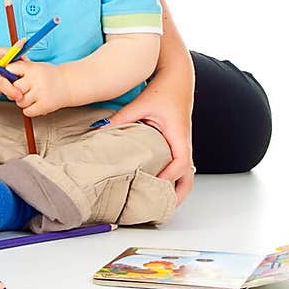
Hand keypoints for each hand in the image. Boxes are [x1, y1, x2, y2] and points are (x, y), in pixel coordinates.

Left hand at [8, 59, 70, 116]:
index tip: (11, 78)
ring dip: (23, 101)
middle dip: (15, 91)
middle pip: (14, 88)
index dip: (9, 74)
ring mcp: (40, 93)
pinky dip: (29, 110)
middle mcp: (36, 80)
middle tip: (22, 90)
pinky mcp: (44, 105)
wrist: (69, 84)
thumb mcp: (35, 66)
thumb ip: (20, 69)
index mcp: (33, 68)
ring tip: (32, 97)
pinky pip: (27, 111)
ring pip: (20, 102)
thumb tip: (1, 72)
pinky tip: (35, 104)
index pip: (11, 70)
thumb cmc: (48, 75)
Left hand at [108, 78, 194, 203]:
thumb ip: (122, 118)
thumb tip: (99, 130)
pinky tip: (153, 187)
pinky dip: (170, 180)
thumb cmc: (162, 89)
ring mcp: (182, 145)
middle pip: (188, 179)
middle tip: (157, 211)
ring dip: (174, 191)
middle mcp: (184, 143)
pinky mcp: (176, 144)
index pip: (180, 163)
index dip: (168, 178)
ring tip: (155, 206)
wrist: (176, 76)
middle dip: (175, 196)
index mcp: (179, 135)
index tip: (152, 187)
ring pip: (186, 176)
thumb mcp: (142, 103)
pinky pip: (178, 167)